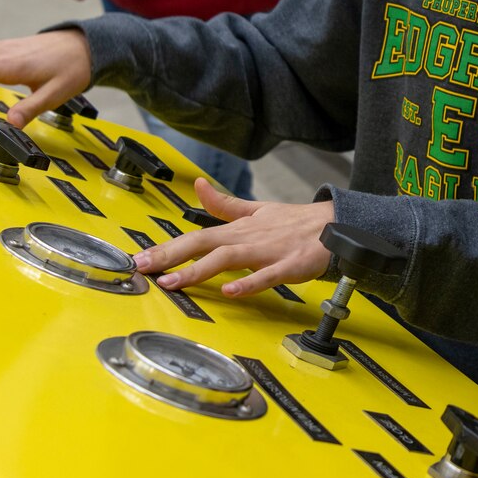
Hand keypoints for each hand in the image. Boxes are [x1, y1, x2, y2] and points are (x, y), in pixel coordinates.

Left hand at [131, 179, 334, 295]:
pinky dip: (248, 283)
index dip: (167, 247)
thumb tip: (199, 186)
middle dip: (171, 255)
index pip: (196, 236)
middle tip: (143, 268)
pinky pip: (267, 275)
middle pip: (204, 244)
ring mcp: (269, 251)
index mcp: (239, 228)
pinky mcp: (290, 265)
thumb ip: (225, 204)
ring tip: (174, 282)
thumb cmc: (295, 222)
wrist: (337, 224)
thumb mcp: (257, 209)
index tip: (140, 258)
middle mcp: (248, 237)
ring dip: (199, 270)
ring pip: (229, 258)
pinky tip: (230, 291)